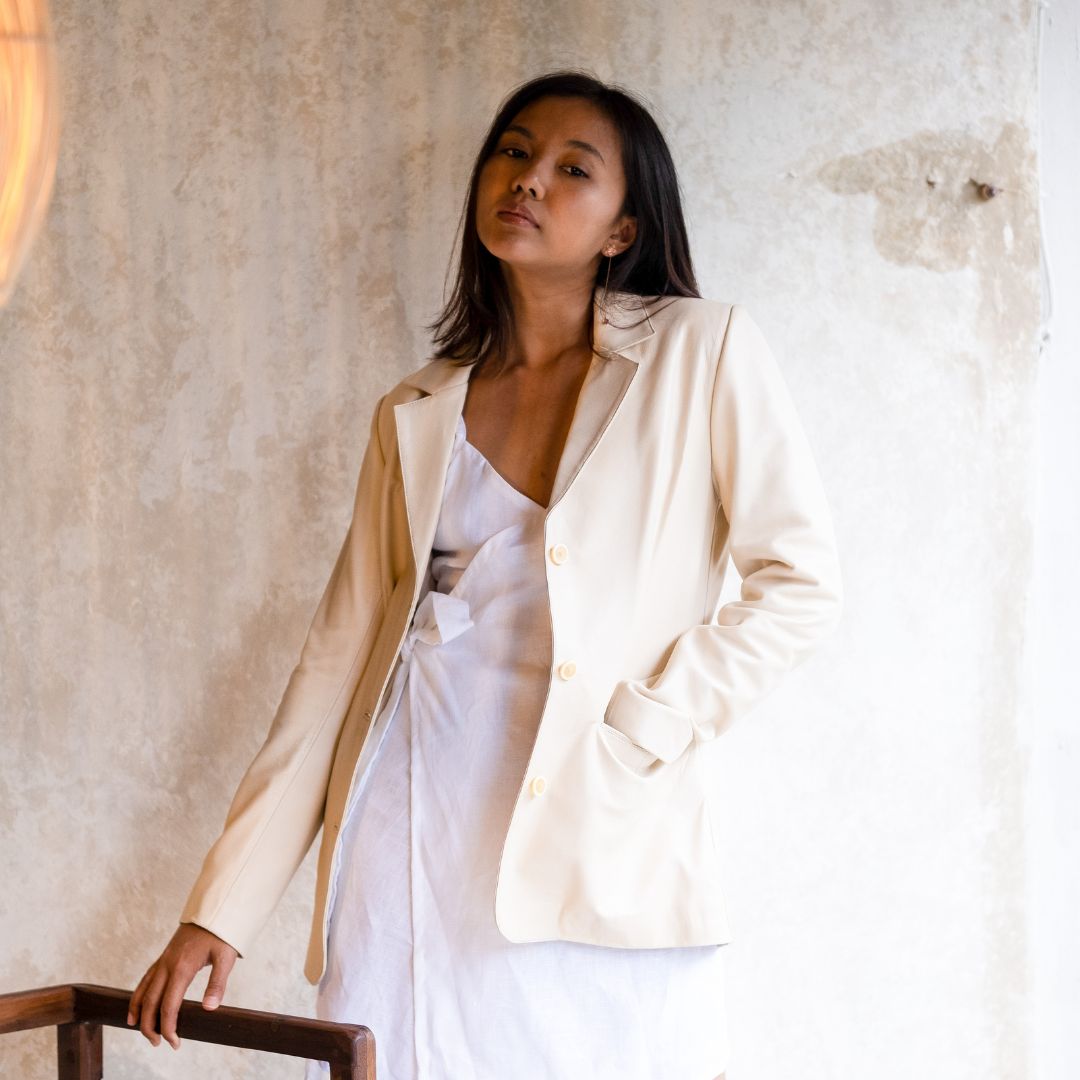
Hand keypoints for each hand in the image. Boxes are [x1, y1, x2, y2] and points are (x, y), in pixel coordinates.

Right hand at [126, 923, 237, 1049]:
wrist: (214, 910)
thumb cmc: (221, 935)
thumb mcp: (226, 958)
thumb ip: (218, 983)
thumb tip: (210, 1009)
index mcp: (182, 968)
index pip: (168, 1006)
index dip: (168, 1027)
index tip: (173, 1042)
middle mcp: (167, 965)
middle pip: (150, 1001)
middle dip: (150, 1025)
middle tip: (157, 1043)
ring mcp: (163, 960)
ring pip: (143, 989)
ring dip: (139, 1011)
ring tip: (138, 1028)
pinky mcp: (164, 957)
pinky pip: (146, 978)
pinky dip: (138, 993)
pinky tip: (138, 1004)